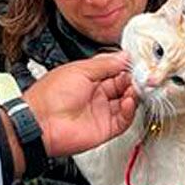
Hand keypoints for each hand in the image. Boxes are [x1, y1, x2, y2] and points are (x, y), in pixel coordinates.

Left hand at [21, 52, 136, 157]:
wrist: (41, 123)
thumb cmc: (51, 95)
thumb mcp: (80, 70)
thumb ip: (105, 64)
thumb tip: (124, 56)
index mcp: (88, 78)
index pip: (115, 71)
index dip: (127, 67)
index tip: (138, 63)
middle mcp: (96, 95)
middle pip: (123, 86)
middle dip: (134, 80)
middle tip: (143, 76)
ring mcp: (101, 111)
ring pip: (126, 102)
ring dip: (134, 95)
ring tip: (137, 88)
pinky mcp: (105, 128)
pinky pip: (124, 120)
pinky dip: (130, 110)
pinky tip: (129, 101)